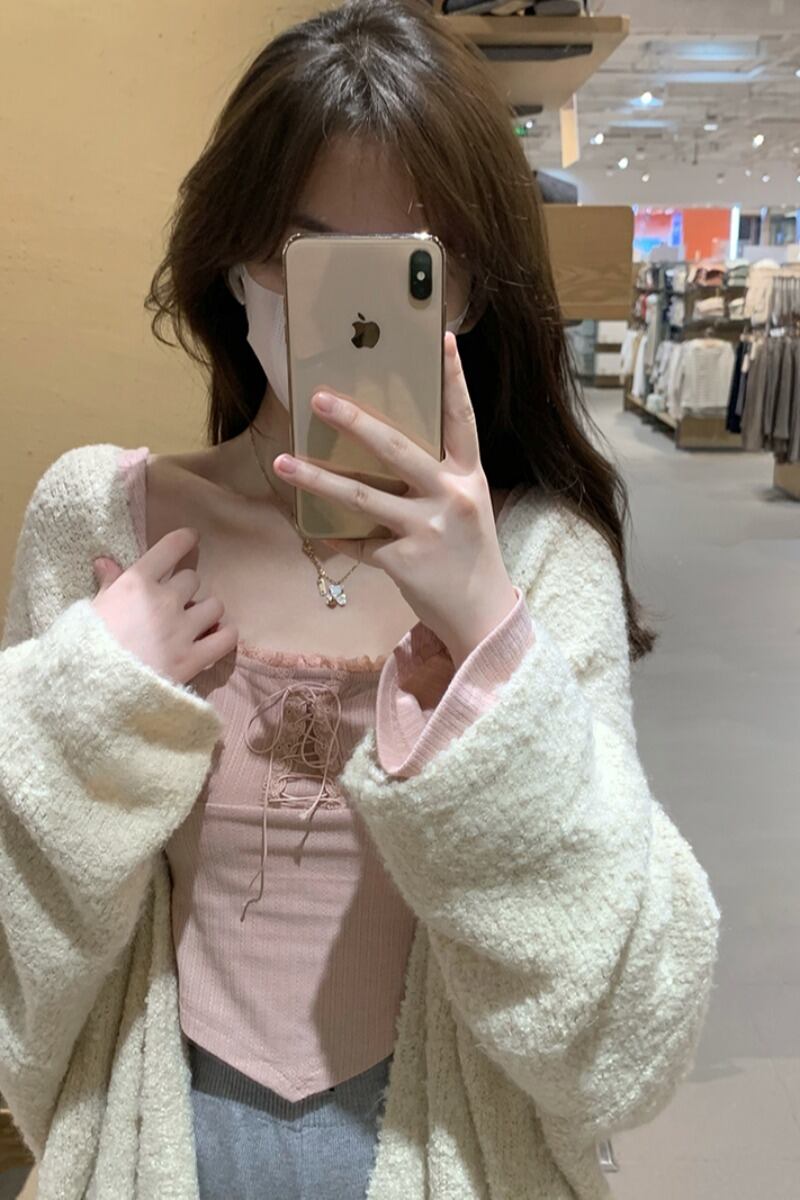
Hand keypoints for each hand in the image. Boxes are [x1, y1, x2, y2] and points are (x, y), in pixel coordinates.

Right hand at [91, 527, 238, 684]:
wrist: (92, 689)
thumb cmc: (86, 646)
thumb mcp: (93, 610)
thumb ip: (108, 585)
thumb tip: (105, 561)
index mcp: (137, 583)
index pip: (170, 548)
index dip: (184, 540)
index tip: (191, 538)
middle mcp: (164, 600)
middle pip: (192, 579)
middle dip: (185, 589)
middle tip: (175, 603)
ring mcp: (182, 629)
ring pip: (214, 606)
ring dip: (207, 612)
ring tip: (196, 623)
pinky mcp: (194, 658)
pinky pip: (226, 638)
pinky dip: (225, 636)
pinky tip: (217, 637)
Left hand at [273, 332, 517, 667]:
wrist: (480, 614)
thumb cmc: (467, 555)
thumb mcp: (466, 508)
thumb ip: (437, 479)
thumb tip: (385, 447)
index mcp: (469, 477)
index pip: (462, 420)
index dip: (454, 380)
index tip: (442, 341)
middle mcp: (452, 496)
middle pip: (398, 449)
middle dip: (355, 422)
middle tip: (320, 399)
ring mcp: (427, 529)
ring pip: (361, 496)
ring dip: (316, 479)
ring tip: (282, 461)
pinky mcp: (405, 560)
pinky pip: (357, 542)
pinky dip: (334, 538)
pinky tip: (313, 532)